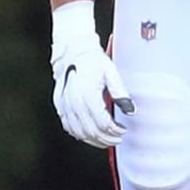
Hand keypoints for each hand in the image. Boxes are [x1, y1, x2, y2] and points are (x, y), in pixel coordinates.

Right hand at [50, 1, 131, 147]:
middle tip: (117, 138)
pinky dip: (80, 134)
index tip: (122, 130)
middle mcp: (74, 102)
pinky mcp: (59, 105)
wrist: (73, 50)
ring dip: (94, 140)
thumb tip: (130, 110)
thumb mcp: (111, 72)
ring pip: (79, 133)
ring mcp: (64, 105)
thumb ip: (120, 92)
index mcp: (88, 94)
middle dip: (107, 138)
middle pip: (91, 131)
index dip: (115, 131)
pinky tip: (90, 134)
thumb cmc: (92, 60)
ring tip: (106, 140)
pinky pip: (68, 127)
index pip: (103, 124)